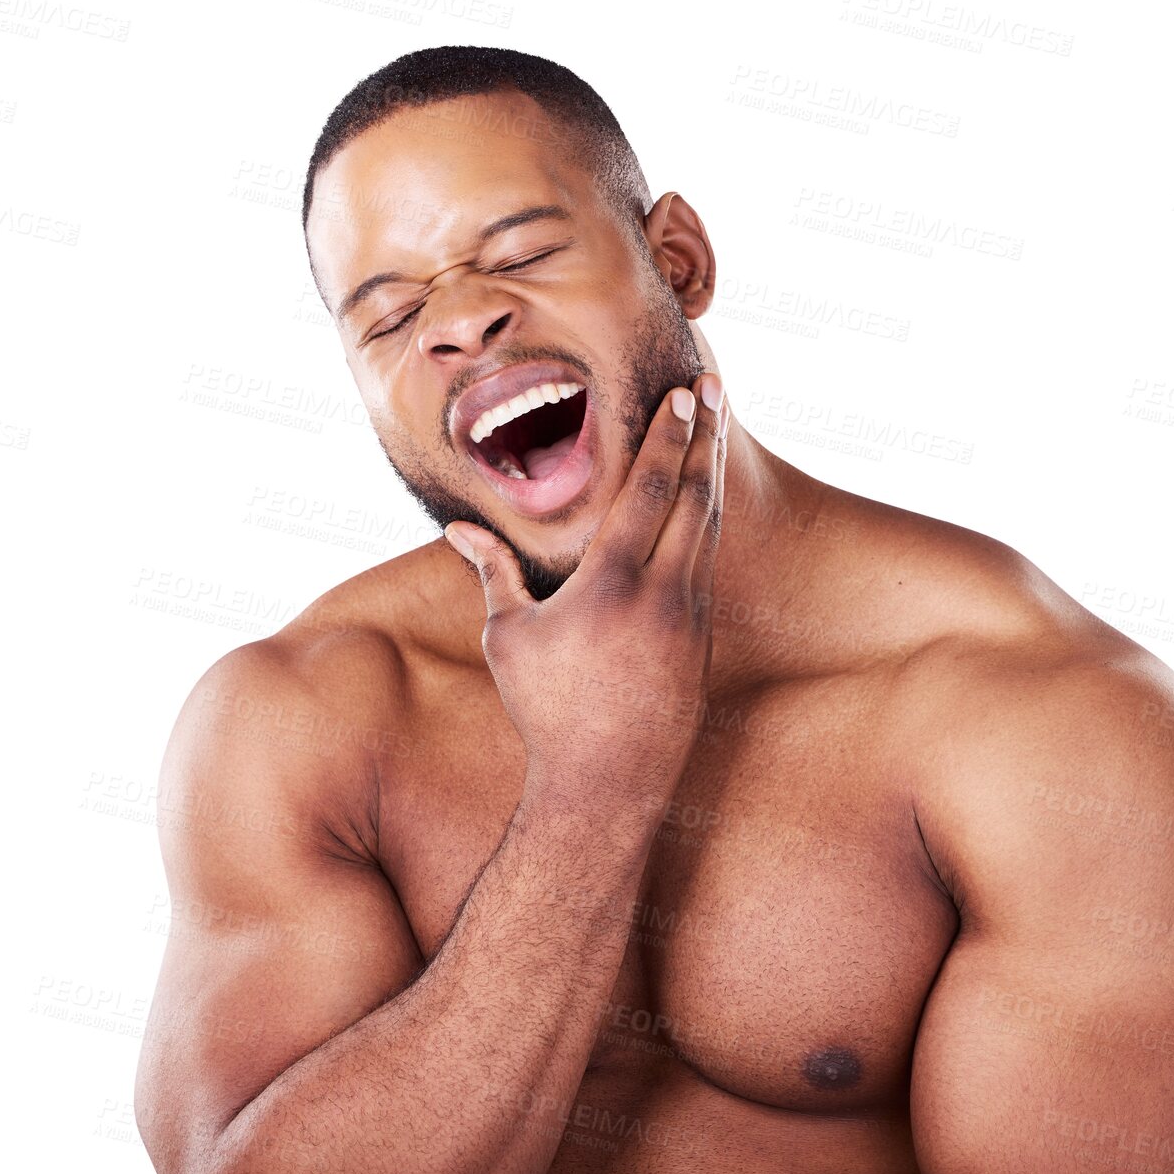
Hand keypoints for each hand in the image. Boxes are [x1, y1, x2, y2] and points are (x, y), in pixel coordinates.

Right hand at [444, 373, 728, 818]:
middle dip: (703, 438)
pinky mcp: (705, 641)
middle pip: (693, 498)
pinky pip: (708, 566)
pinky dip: (707, 524)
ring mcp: (692, 618)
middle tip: (714, 390)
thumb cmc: (547, 710)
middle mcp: (663, 595)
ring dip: (711, 476)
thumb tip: (457, 527)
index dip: (667, 438)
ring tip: (715, 430)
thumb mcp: (510, 638)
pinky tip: (704, 501)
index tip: (684, 395)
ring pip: (708, 530)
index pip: (649, 492)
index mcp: (611, 585)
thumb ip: (493, 572)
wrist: (606, 783)